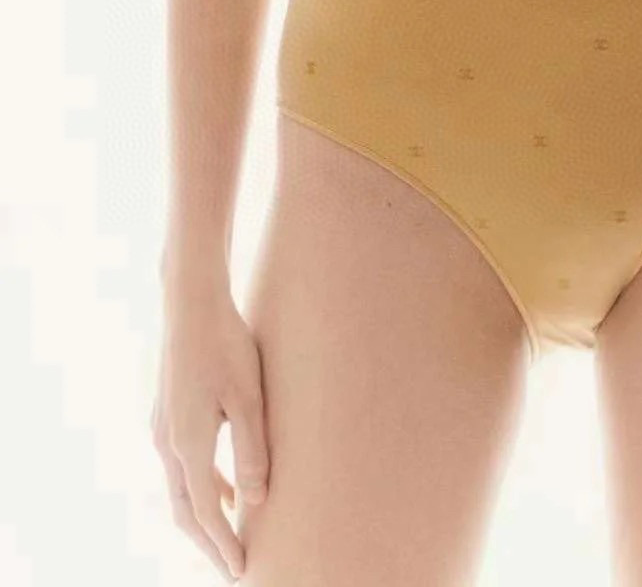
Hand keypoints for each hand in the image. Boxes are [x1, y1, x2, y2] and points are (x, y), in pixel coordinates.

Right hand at [150, 280, 269, 578]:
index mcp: (187, 443)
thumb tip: (255, 502)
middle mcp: (168, 443)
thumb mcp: (248, 398)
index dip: (223, 544)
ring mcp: (163, 428)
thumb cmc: (226, 345)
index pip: (205, 511)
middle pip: (185, 510)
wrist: (191, 303)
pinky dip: (204, 487)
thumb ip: (252, 451)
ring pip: (182, 489)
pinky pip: (183, 466)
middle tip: (233, 568)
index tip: (242, 572)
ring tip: (234, 538)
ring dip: (205, 516)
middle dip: (208, 542)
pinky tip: (228, 489)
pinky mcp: (168, 414)